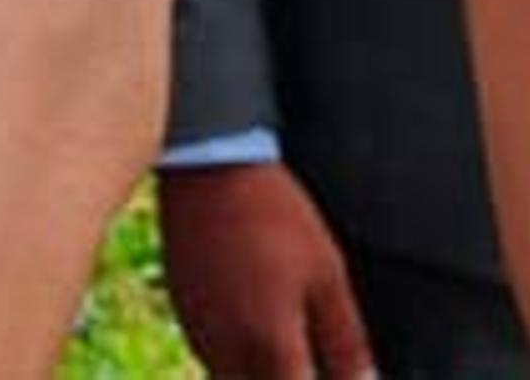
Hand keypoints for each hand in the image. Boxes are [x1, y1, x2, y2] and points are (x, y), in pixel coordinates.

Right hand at [158, 161, 373, 378]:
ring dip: (261, 374)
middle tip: (311, 359)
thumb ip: (346, 341)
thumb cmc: (274, 217)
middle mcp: (228, 349)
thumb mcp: (327, 275)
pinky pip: (213, 356)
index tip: (333, 373)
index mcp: (270, 344)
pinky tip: (255, 322)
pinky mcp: (183, 313)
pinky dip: (238, 356)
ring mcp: (200, 332)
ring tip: (286, 340)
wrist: (208, 169)